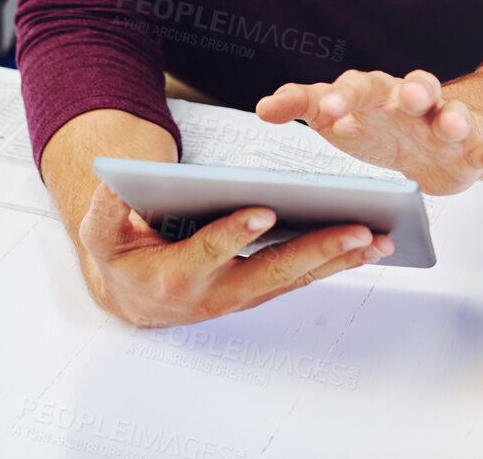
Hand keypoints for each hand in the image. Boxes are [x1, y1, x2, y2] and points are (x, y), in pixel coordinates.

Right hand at [77, 180, 391, 327]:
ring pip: (296, 278)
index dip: (234, 234)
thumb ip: (107, 211)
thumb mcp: (102, 233)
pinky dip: (337, 263)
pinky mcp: (262, 290)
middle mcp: (215, 293)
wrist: (132, 297)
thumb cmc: (122, 256)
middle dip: (317, 249)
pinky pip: (303, 278)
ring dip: (339, 259)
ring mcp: (243, 296)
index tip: (264, 212)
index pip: (208, 252)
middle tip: (357, 229)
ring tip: (379, 238)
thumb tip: (113, 184)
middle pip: (271, 271)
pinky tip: (370, 246)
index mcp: (175, 274)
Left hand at [256, 68, 482, 194]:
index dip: (346, 95)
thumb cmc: (380, 128)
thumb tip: (265, 106)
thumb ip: (307, 106)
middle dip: (411, 89)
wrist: (433, 146)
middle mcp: (417, 101)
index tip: (329, 110)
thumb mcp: (342, 118)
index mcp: (380, 93)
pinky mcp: (475, 145)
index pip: (362, 85)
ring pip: (455, 111)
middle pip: (416, 85)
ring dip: (454, 114)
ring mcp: (448, 121)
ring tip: (450, 123)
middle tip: (403, 98)